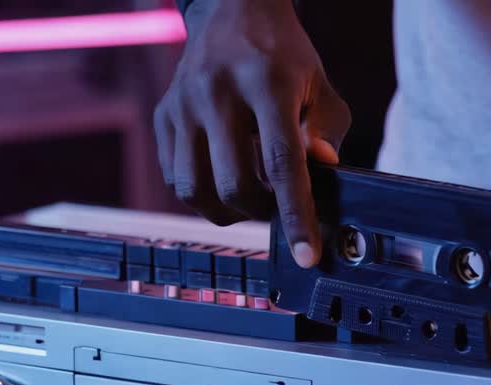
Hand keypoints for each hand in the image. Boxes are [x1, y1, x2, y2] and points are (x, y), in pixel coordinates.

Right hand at [154, 0, 350, 266]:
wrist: (231, 10)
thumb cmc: (283, 57)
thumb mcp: (319, 85)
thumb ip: (327, 131)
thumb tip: (321, 174)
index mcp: (265, 81)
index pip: (282, 162)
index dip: (295, 215)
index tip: (308, 255)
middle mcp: (216, 92)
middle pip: (235, 185)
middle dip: (262, 212)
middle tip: (278, 205)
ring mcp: (183, 104)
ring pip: (196, 191)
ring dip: (228, 210)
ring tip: (250, 194)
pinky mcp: (163, 116)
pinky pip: (177, 179)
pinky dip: (203, 194)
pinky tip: (224, 175)